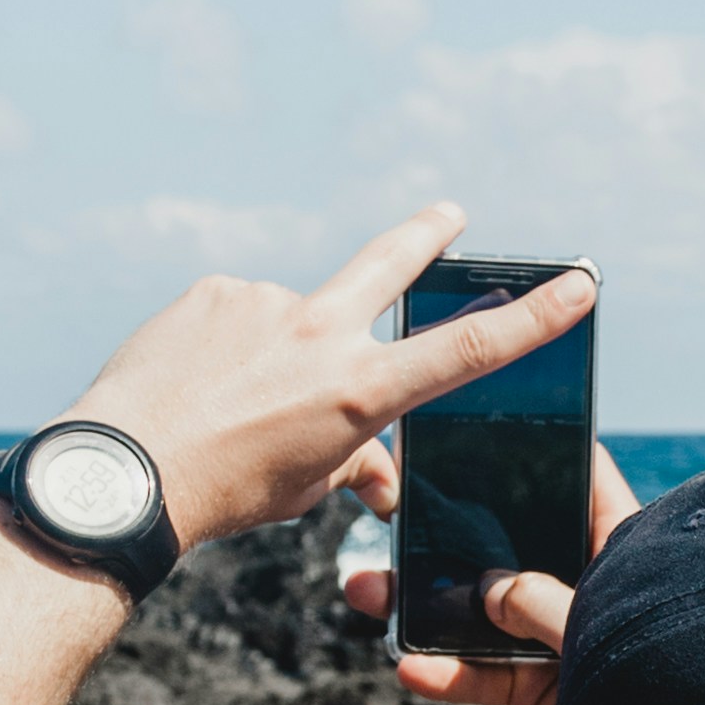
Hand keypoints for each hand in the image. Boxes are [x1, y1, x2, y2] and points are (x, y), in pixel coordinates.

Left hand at [62, 200, 593, 555]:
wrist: (126, 470)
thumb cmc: (224, 489)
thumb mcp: (306, 487)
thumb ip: (352, 459)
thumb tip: (374, 466)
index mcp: (359, 391)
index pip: (467, 350)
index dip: (533, 319)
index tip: (578, 284)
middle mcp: (321, 334)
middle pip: (390, 265)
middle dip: (427, 238)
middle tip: (449, 215)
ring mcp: (266, 304)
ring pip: (286, 326)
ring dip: (268, 357)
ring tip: (225, 406)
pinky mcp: (216, 291)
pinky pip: (234, 318)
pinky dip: (223, 349)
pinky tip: (194, 384)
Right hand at [340, 437, 642, 704]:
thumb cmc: (659, 673)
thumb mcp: (595, 624)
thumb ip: (538, 600)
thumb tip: (489, 590)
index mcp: (622, 551)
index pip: (585, 482)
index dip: (548, 451)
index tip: (495, 421)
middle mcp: (585, 587)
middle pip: (509, 548)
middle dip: (449, 538)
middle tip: (394, 513)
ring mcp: (555, 638)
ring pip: (480, 615)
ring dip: (422, 609)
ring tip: (363, 592)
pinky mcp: (537, 689)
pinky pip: (482, 676)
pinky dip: (446, 676)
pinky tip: (410, 670)